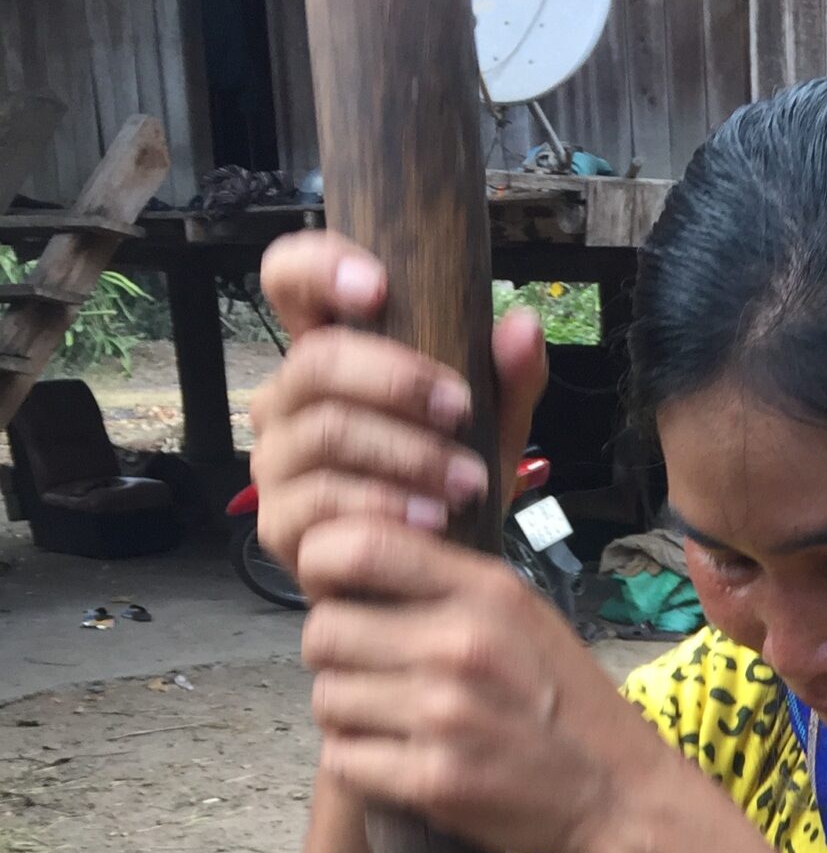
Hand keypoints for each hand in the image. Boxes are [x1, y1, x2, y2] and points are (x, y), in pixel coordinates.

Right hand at [250, 230, 548, 579]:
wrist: (441, 585)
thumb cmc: (453, 491)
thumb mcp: (493, 429)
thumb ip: (511, 379)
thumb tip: (523, 325)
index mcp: (328, 359)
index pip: (288, 280)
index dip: (318, 267)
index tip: (379, 286)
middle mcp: (288, 404)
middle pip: (315, 363)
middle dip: (396, 382)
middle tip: (462, 410)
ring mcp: (277, 465)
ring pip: (324, 434)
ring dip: (405, 455)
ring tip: (466, 483)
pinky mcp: (280, 527)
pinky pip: (321, 503)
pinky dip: (384, 508)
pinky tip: (431, 523)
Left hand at [299, 512, 647, 852]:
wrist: (620, 795)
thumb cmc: (566, 703)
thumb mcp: (524, 615)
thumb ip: (447, 582)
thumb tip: (352, 554)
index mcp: (484, 592)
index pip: (355, 546)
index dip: (323, 567)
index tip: (339, 593)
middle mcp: (460, 645)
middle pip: (323, 632)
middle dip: (336, 657)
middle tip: (372, 674)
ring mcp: (445, 715)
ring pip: (327, 700)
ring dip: (348, 715)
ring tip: (393, 722)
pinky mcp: (433, 781)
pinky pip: (343, 761)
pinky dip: (360, 765)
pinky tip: (398, 762)